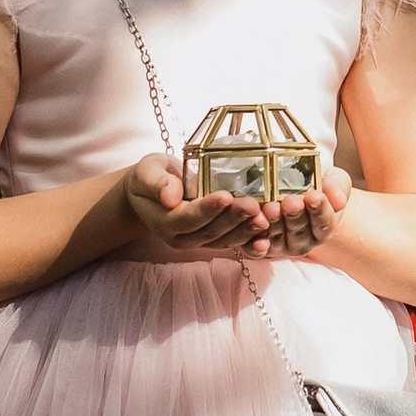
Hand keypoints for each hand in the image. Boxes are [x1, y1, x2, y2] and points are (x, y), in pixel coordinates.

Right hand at [111, 158, 352, 264]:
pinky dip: (251, 240)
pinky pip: (234, 242)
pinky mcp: (215, 239)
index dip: (207, 209)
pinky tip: (268, 236)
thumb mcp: (147, 173)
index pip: (187, 218)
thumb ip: (157, 183)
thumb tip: (170, 196)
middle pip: (211, 232)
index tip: (225, 196)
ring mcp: (200, 241)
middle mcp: (183, 238)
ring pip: (225, 240)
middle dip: (233, 219)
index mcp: (166, 222)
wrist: (152, 192)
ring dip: (246, 230)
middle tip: (254, 205)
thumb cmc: (150, 177)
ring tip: (265, 216)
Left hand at [258, 165, 350, 260]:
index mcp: (324, 227)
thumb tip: (338, 199)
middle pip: (299, 230)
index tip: (315, 196)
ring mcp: (282, 245)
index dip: (320, 210)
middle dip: (294, 215)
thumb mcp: (332, 181)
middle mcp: (304, 240)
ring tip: (271, 207)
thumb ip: (337, 188)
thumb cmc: (316, 186)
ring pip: (277, 236)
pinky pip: (258, 249)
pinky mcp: (262, 246)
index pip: (324, 222)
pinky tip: (256, 237)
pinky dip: (256, 245)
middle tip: (291, 202)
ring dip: (273, 223)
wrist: (294, 192)